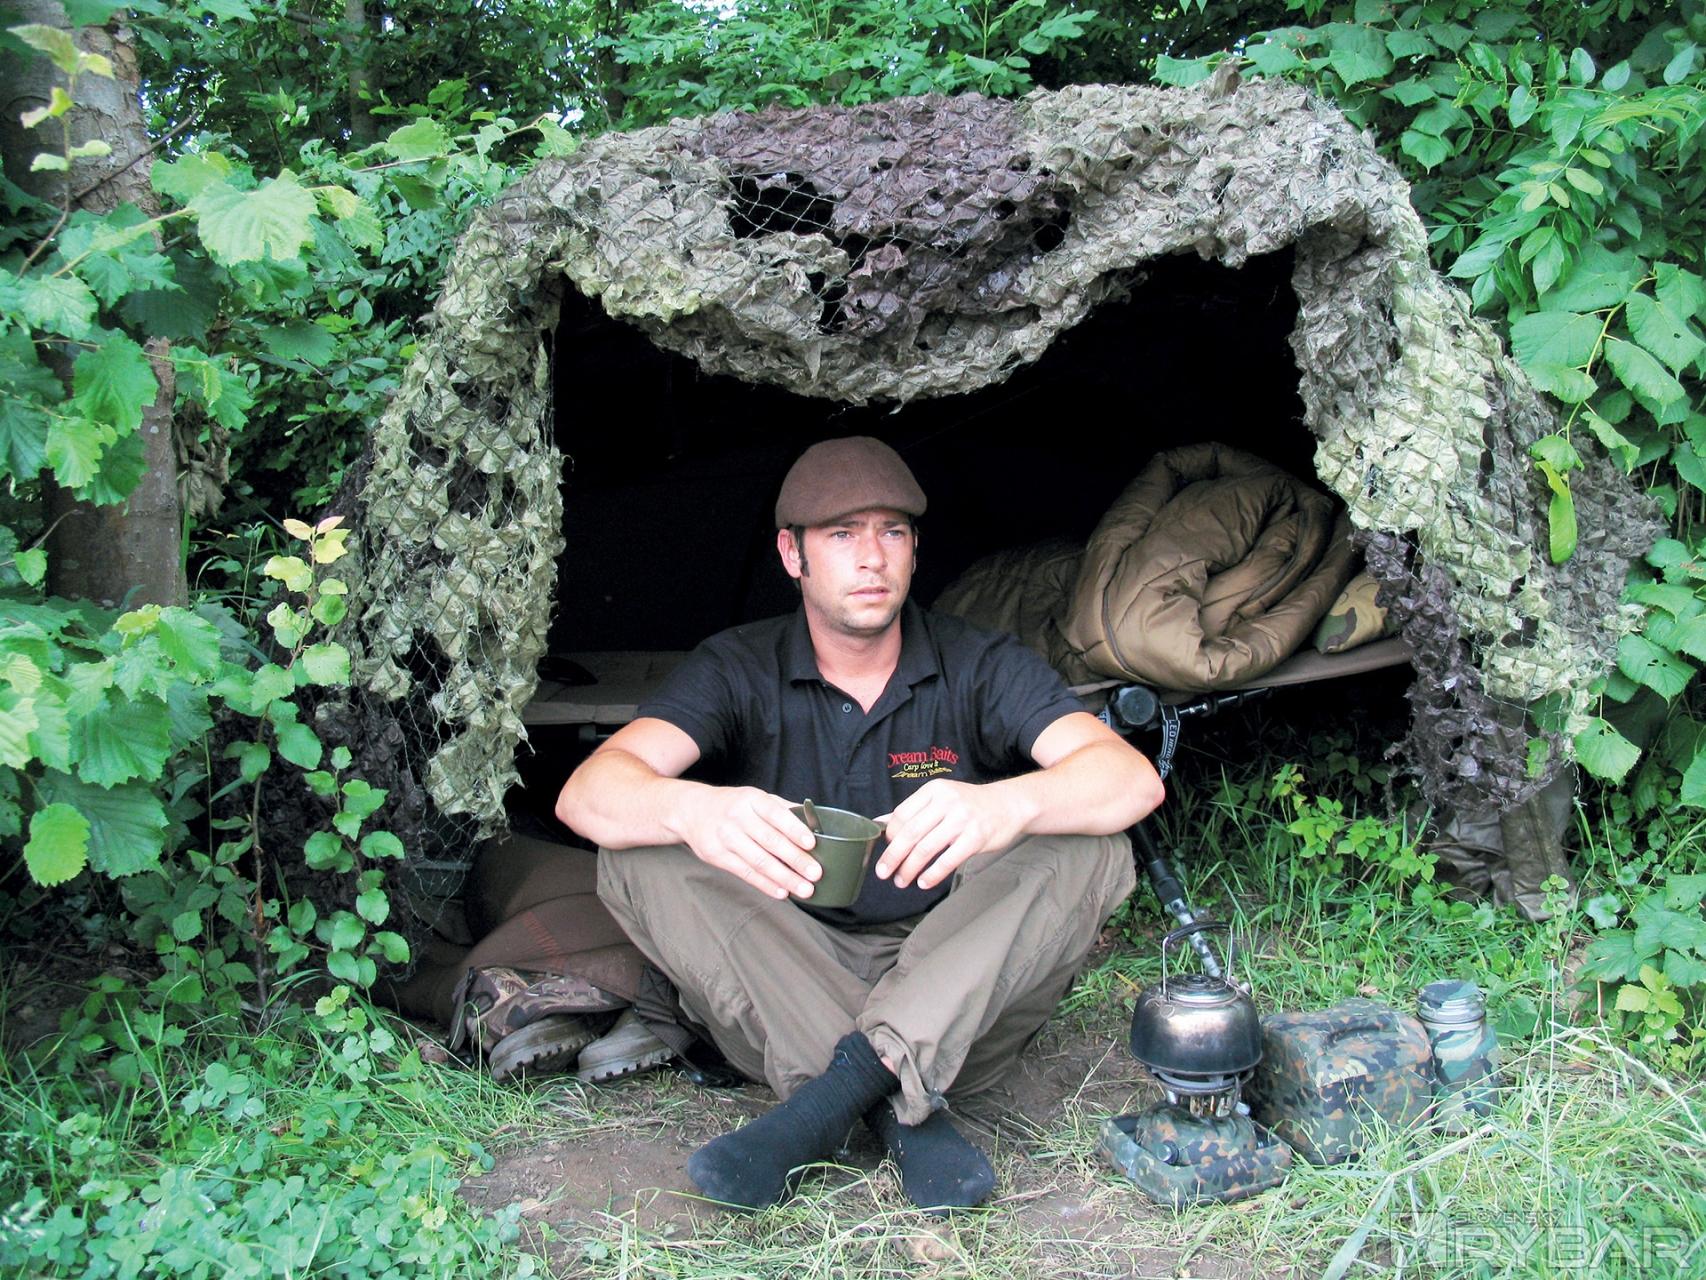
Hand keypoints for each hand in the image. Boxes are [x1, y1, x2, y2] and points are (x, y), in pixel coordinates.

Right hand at [678, 786, 820, 899]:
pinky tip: (782, 892)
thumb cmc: (733, 805)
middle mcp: (737, 817)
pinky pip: (745, 873)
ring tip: (805, 889)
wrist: (692, 810)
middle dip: (795, 859)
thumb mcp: (755, 798)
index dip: (794, 829)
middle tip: (816, 873)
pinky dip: (765, 884)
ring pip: (759, 861)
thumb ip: (783, 809)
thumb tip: (815, 822)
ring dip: (784, 877)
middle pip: (770, 841)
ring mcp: (726, 838)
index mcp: (752, 799)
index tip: (812, 844)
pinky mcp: (717, 856)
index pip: (776, 814)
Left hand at [875, 779, 1024, 891]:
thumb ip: (913, 811)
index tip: (886, 849)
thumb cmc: (970, 804)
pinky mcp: (975, 838)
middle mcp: (947, 802)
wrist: (1009, 804)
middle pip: (910, 833)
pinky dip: (932, 874)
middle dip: (893, 856)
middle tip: (883, 872)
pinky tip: (923, 882)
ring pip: (926, 848)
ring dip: (909, 868)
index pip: (902, 814)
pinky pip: (947, 860)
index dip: (890, 835)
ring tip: (901, 880)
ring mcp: (962, 820)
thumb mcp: (941, 798)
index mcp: (934, 790)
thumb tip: (879, 822)